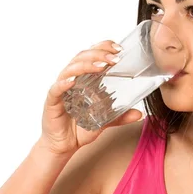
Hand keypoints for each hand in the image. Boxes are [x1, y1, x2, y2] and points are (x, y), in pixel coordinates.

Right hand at [38, 40, 142, 155]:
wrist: (65, 145)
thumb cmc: (80, 127)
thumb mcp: (105, 120)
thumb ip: (120, 115)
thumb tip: (140, 114)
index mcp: (84, 79)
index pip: (92, 55)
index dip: (103, 48)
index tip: (119, 49)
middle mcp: (72, 80)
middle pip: (82, 57)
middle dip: (98, 54)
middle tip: (114, 58)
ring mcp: (61, 89)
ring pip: (69, 69)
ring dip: (85, 65)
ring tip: (100, 66)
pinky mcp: (52, 101)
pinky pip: (56, 89)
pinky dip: (63, 83)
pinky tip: (72, 81)